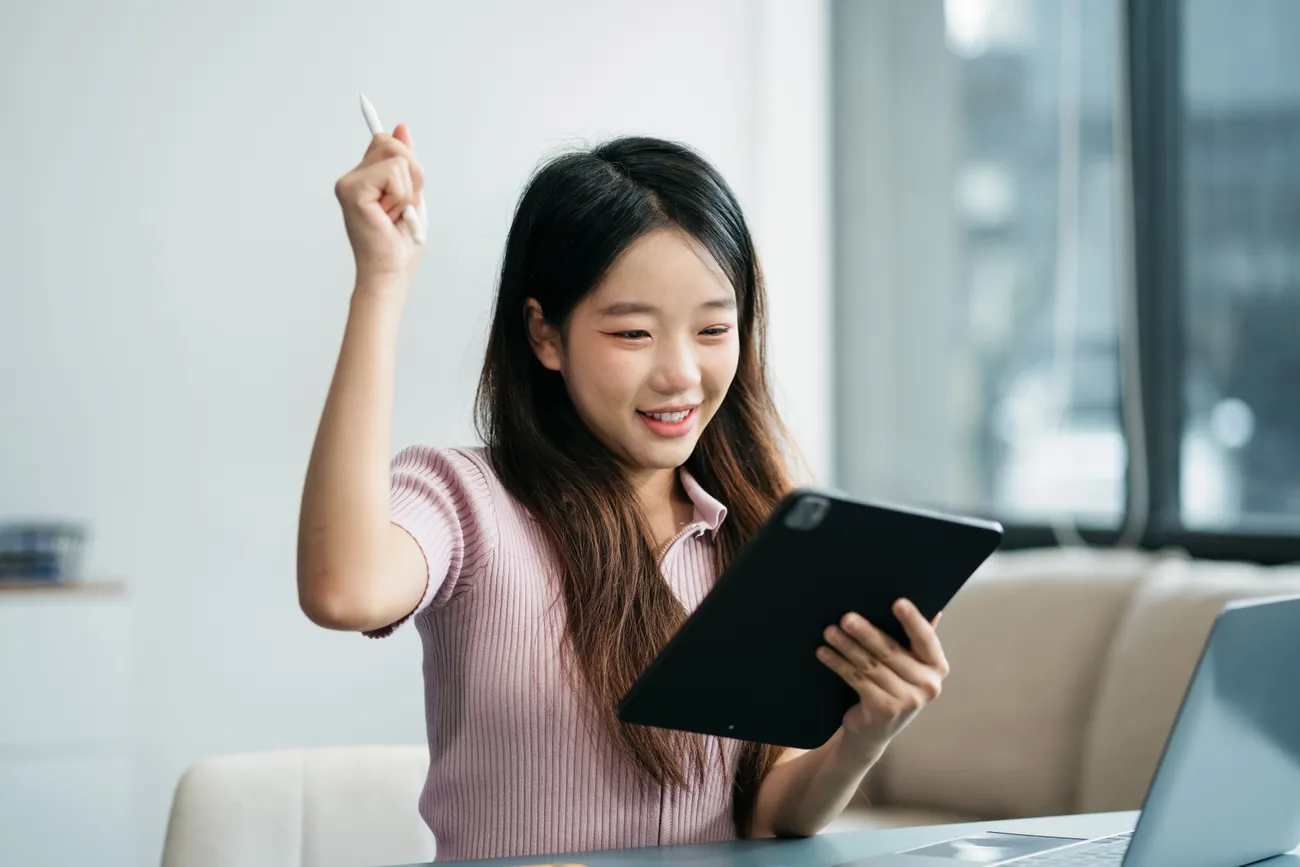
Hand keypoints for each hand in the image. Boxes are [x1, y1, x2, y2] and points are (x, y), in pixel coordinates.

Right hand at [334, 122, 427, 288]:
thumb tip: (400, 127)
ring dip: (409, 191)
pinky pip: (394, 174)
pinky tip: (389, 217)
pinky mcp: (352, 190)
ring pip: (398, 159)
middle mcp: (351, 178)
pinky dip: (403, 197)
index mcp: (364, 179)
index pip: (383, 143)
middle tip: (404, 206)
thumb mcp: (411, 197)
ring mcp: (349, 183)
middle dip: (414, 174)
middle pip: (392, 144)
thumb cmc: (399, 244)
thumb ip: (405, 164)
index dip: (395, 142)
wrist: (390, 272)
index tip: (363, 99)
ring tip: (396, 215)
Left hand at [816, 598, 948, 757]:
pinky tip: (824, 652)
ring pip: (871, 665)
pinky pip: (857, 680)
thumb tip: (931, 608)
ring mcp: (907, 701)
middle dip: (865, 632)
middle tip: (846, 617)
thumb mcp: (909, 664)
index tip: (898, 602)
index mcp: (937, 666)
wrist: (874, 731)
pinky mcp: (883, 710)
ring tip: (830, 632)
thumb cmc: (892, 686)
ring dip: (847, 646)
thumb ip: (916, 638)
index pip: (926, 639)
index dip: (913, 620)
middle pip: (891, 651)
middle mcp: (928, 685)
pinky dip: (838, 664)